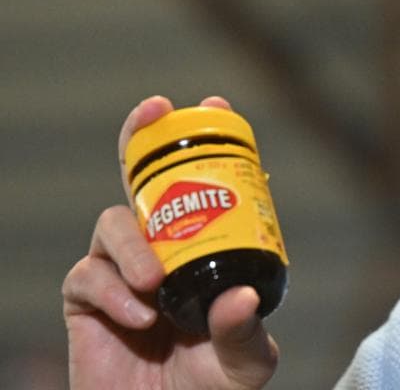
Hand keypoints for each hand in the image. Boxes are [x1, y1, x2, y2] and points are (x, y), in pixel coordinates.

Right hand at [62, 96, 278, 389]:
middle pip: (143, 180)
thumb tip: (241, 295)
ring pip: (113, 224)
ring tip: (154, 283)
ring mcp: (122, 272)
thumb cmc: (212, 389)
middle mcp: (163, 250)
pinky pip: (88, 276)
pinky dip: (113, 292)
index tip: (213, 104)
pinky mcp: (87, 302)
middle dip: (144, 138)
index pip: (204, 186)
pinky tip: (141, 317)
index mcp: (206, 249)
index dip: (203, 142)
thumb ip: (245, 331)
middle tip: (154, 109)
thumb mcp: (246, 362)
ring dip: (133, 245)